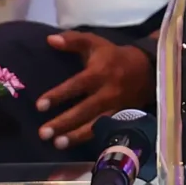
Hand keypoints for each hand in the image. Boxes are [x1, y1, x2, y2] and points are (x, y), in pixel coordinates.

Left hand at [35, 30, 152, 147]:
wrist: (146, 69)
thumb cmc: (113, 56)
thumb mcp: (95, 43)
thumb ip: (73, 41)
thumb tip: (49, 40)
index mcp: (99, 72)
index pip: (76, 85)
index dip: (58, 95)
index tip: (39, 105)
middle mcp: (107, 91)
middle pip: (84, 109)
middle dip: (63, 122)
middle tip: (43, 133)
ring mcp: (115, 106)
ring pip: (95, 124)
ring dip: (75, 136)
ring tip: (57, 144)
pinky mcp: (121, 117)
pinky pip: (106, 130)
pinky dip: (91, 138)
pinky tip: (75, 145)